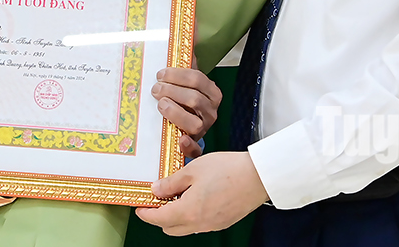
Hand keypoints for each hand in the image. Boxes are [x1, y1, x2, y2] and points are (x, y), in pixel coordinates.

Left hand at [134, 151, 268, 235]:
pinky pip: (200, 223)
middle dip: (160, 217)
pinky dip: (192, 215)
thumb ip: (172, 182)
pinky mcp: (223, 222)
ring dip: (176, 216)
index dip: (146, 214)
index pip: (159, 219)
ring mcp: (213, 225)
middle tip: (157, 199)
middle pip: (171, 228)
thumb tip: (156, 190)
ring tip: (177, 195)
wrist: (258, 176)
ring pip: (186, 227)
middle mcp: (200, 223)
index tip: (139, 208)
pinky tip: (195, 197)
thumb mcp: (193, 170)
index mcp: (189, 211)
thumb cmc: (227, 169)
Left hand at [152, 60, 221, 158]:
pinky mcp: (195, 145)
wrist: (185, 121)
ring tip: (161, 105)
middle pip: (194, 99)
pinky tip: (180, 139)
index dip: (177, 75)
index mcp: (211, 93)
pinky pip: (195, 150)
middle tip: (155, 89)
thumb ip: (188, 57)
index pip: (198, 79)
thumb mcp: (187, 78)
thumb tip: (191, 30)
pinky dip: (188, 146)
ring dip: (175, 112)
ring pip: (194, 123)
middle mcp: (210, 111)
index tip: (160, 74)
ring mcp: (203, 128)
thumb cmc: (183, 96)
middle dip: (172, 92)